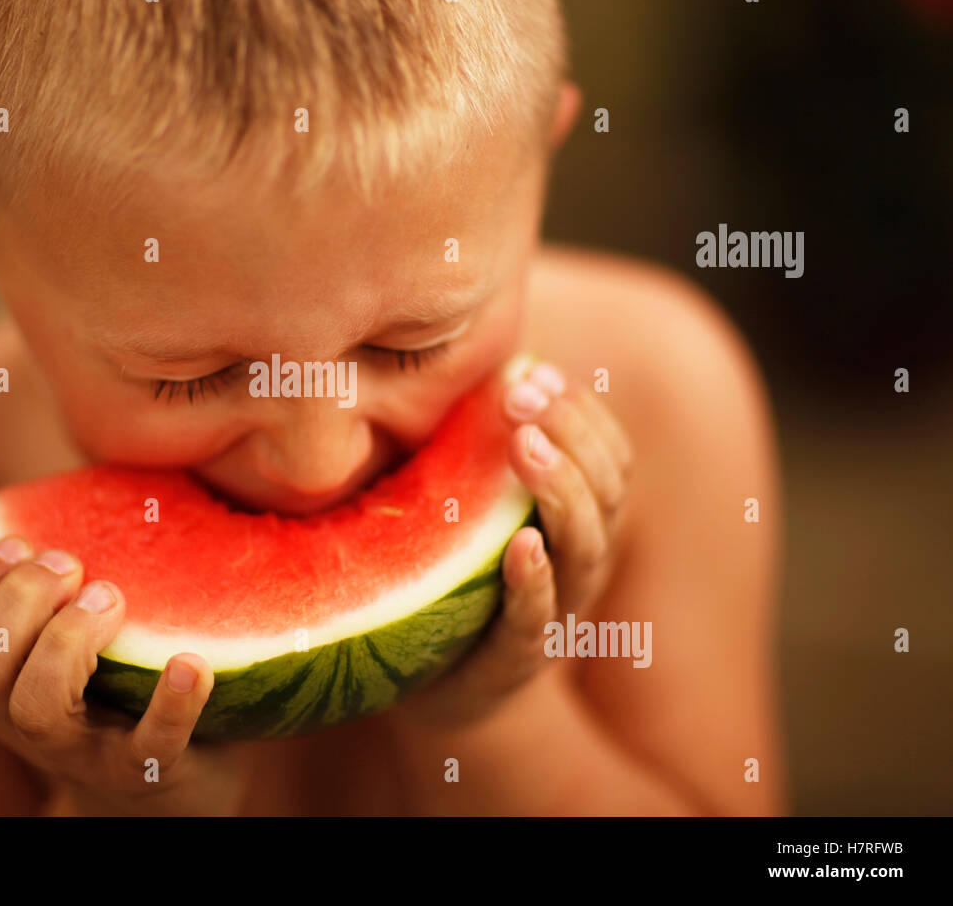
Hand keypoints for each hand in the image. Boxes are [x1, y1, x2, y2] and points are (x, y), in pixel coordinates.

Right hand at [0, 540, 251, 814]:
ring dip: (65, 639)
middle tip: (72, 565)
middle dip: (17, 600)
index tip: (19, 542)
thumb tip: (87, 484)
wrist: (172, 796)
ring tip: (111, 597)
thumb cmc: (124, 694)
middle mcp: (27, 724)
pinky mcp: (147, 774)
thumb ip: (67, 587)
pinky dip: (170, 703)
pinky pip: (149, 746)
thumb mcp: (82, 644)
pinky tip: (191, 662)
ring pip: (34, 706)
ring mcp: (84, 753)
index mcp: (4, 686)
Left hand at [395, 359, 633, 727]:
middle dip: (572, 435)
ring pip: (584, 549)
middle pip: (606, 492)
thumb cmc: (463, 576)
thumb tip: (472, 365)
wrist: (443, 687)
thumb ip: (486, 446)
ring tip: (526, 446)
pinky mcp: (514, 658)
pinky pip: (536, 619)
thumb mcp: (478, 505)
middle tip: (523, 394)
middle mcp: (581, 563)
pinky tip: (522, 546)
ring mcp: (554, 612)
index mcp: (581, 520)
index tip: (539, 370)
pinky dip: (534, 582)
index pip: (610, 456)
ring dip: (560, 492)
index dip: (584, 412)